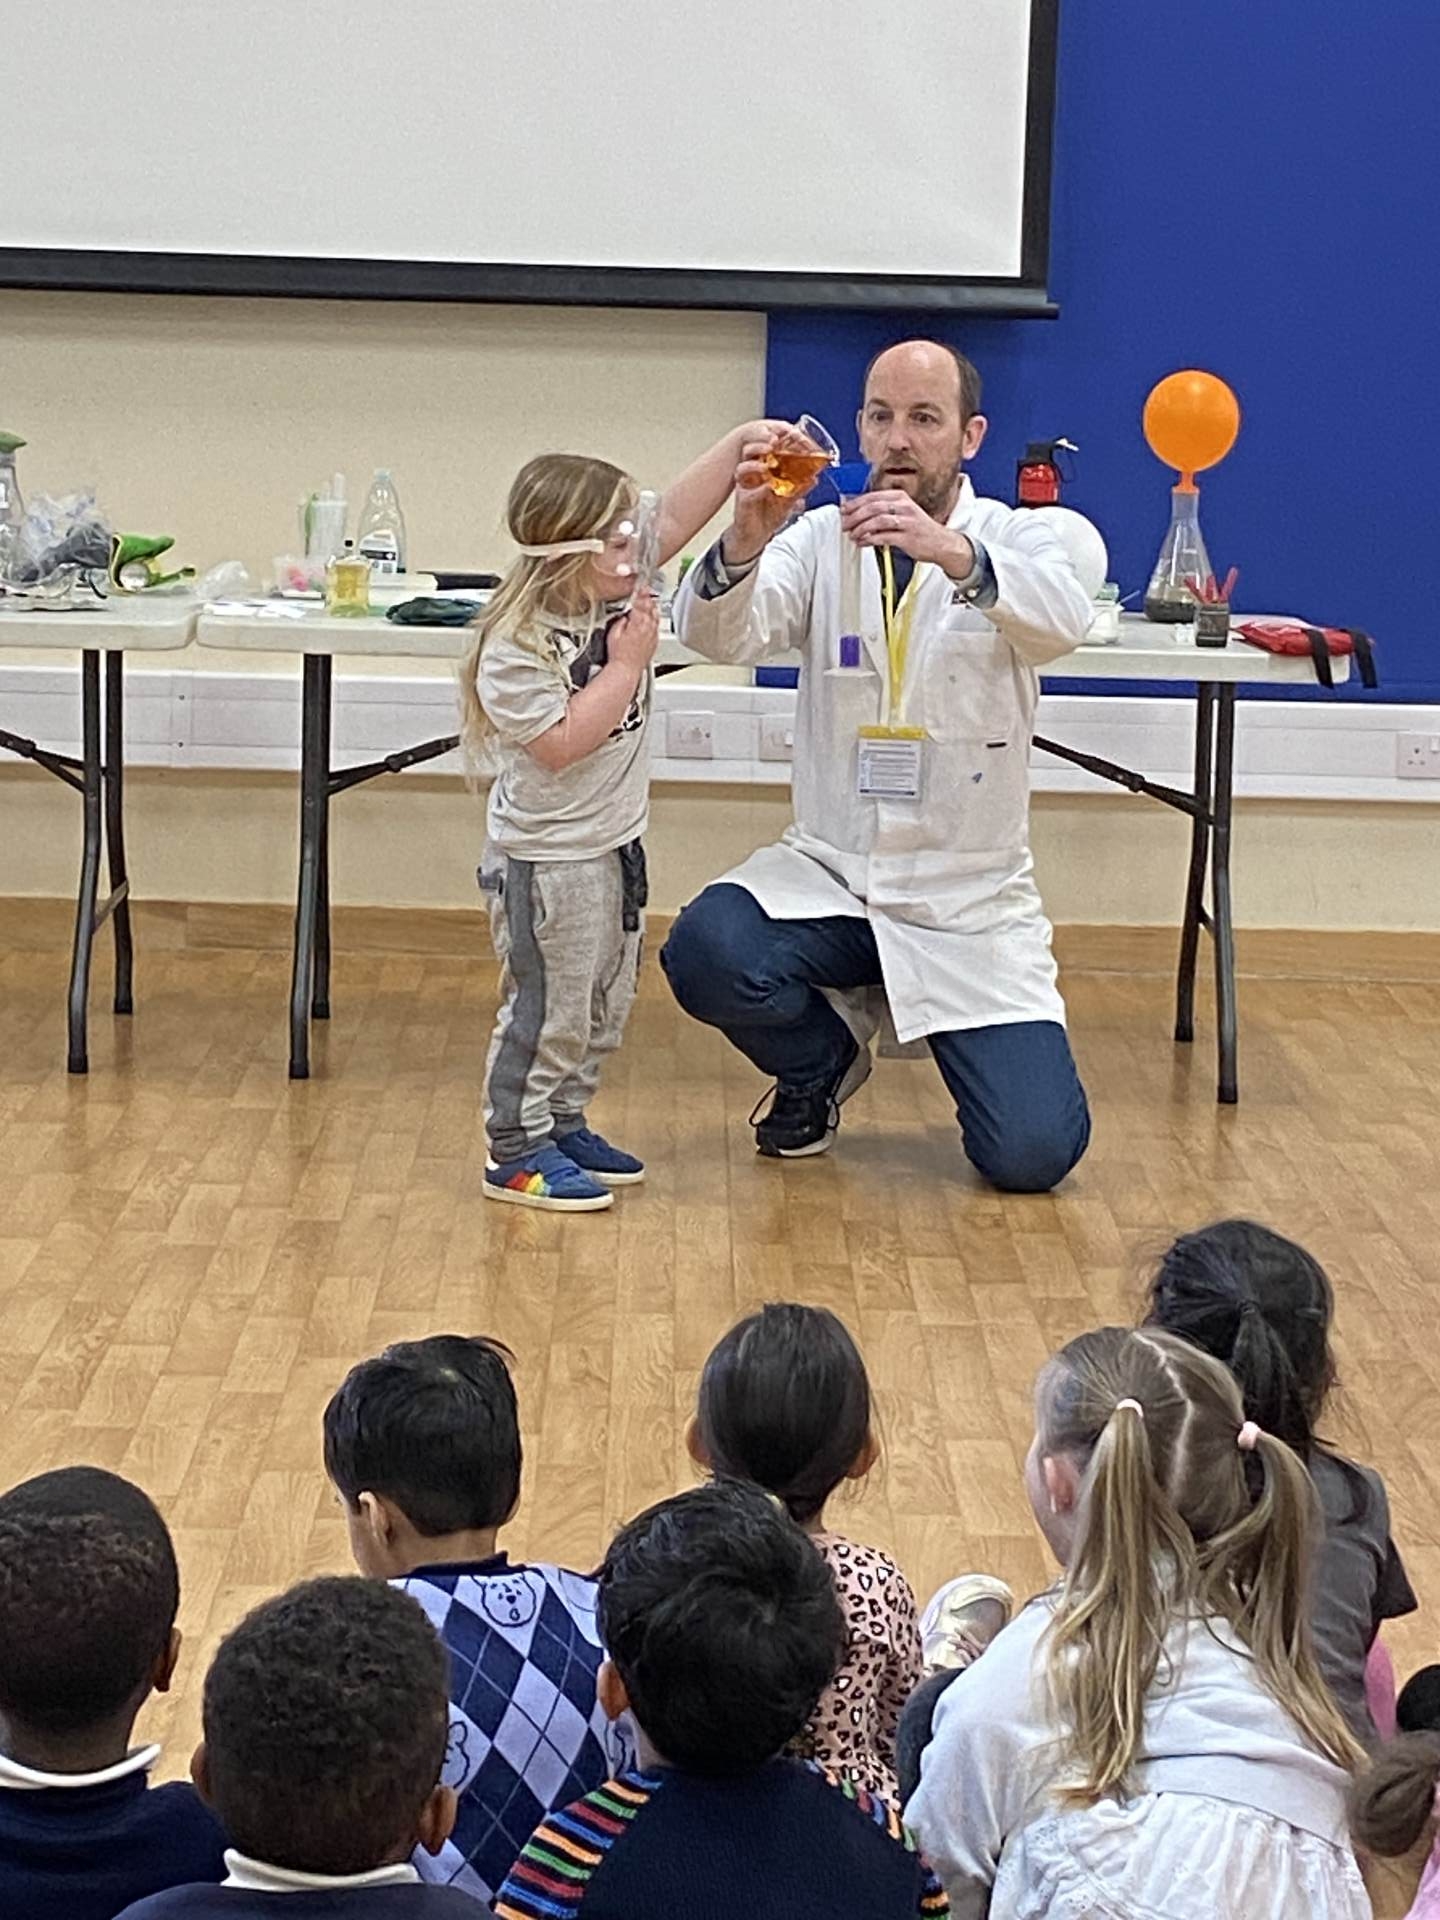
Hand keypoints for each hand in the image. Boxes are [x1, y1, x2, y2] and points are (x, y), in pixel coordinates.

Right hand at [608, 590, 658, 675]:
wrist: (626, 670)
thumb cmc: (618, 655)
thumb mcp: (613, 633)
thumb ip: (620, 621)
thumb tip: (625, 615)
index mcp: (638, 624)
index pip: (641, 603)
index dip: (641, 593)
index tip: (641, 587)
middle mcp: (648, 629)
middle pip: (651, 608)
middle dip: (648, 598)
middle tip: (646, 591)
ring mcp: (652, 636)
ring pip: (656, 617)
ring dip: (653, 607)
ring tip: (650, 601)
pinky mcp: (654, 643)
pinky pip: (657, 627)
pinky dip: (655, 619)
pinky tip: (653, 617)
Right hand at [725, 425, 819, 563]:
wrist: (758, 534)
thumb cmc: (770, 513)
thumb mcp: (790, 499)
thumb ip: (800, 488)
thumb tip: (814, 478)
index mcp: (764, 469)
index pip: (766, 449)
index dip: (774, 441)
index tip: (785, 437)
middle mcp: (753, 474)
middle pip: (751, 451)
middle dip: (760, 444)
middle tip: (772, 443)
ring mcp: (746, 486)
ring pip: (743, 467)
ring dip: (755, 464)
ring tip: (767, 465)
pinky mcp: (741, 499)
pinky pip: (746, 491)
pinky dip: (757, 489)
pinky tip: (767, 487)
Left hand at [841, 489, 974, 575]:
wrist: (941, 543)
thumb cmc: (919, 529)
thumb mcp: (903, 512)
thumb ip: (884, 510)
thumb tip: (859, 513)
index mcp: (901, 497)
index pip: (873, 496)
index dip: (855, 503)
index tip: (844, 510)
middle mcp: (904, 507)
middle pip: (873, 507)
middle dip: (855, 516)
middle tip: (845, 524)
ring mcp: (906, 522)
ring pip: (877, 521)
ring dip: (861, 529)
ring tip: (853, 535)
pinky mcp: (907, 537)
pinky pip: (883, 537)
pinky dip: (869, 540)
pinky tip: (862, 543)